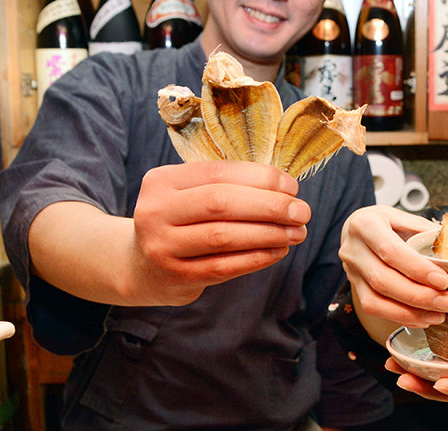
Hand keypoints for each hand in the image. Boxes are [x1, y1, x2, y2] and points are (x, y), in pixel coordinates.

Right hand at [131, 160, 310, 304]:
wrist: (142, 266)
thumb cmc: (182, 221)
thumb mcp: (190, 194)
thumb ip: (229, 185)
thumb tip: (286, 188)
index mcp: (162, 181)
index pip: (218, 173)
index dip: (260, 178)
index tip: (293, 187)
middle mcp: (155, 211)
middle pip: (221, 203)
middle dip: (269, 206)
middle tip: (302, 211)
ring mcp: (162, 247)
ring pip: (224, 237)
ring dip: (268, 233)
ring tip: (297, 232)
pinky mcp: (176, 277)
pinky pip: (224, 266)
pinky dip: (256, 258)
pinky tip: (278, 251)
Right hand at [339, 206, 447, 332]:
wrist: (356, 230)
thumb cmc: (384, 222)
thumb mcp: (403, 216)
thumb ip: (425, 231)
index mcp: (366, 225)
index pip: (390, 251)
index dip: (417, 269)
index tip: (443, 281)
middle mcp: (353, 249)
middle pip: (383, 280)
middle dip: (419, 296)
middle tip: (447, 302)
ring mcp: (350, 271)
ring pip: (375, 301)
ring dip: (410, 312)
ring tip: (438, 315)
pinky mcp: (354, 288)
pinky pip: (374, 309)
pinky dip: (400, 317)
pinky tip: (422, 318)